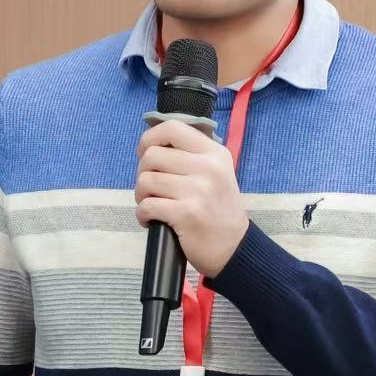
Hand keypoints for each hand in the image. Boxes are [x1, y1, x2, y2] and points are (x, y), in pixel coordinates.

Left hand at [135, 119, 250, 278]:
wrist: (234, 247)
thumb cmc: (218, 209)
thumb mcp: (217, 172)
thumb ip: (190, 155)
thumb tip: (151, 145)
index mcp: (214, 153)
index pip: (172, 128)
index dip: (149, 138)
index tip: (145, 153)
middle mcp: (208, 167)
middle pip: (152, 156)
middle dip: (143, 173)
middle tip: (152, 188)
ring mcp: (198, 190)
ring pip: (145, 181)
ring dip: (141, 196)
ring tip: (153, 204)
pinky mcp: (186, 213)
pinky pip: (147, 206)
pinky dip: (143, 215)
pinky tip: (152, 220)